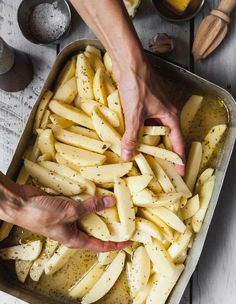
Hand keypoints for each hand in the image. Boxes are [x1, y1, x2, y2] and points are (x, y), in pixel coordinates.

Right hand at [14, 184, 131, 250]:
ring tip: (117, 202)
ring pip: (90, 215)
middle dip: (112, 224)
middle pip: (97, 230)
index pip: (101, 246)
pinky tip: (98, 191)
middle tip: (127, 216)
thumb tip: (111, 203)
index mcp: (75, 239)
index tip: (130, 241)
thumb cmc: (40, 214)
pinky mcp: (64, 206)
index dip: (117, 244)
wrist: (20, 203)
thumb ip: (91, 207)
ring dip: (101, 209)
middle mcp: (73, 230)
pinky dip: (90, 199)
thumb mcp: (70, 211)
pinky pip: (81, 204)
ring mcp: (69, 218)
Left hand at [115, 59, 184, 175]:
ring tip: (140, 155)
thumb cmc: (137, 85)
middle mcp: (165, 113)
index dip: (178, 158)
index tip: (179, 171)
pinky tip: (129, 138)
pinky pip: (142, 123)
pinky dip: (137, 131)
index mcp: (170, 116)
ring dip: (145, 141)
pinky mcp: (143, 105)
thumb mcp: (135, 115)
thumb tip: (128, 155)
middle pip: (165, 137)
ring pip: (152, 130)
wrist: (128, 64)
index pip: (177, 142)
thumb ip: (132, 136)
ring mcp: (154, 109)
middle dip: (160, 151)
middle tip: (157, 166)